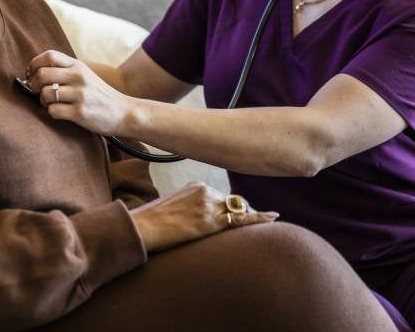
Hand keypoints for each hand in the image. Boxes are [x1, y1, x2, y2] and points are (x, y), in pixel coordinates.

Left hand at [27, 50, 130, 135]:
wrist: (124, 112)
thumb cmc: (99, 95)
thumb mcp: (85, 75)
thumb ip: (65, 70)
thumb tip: (35, 72)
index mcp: (78, 65)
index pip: (49, 55)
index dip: (34, 64)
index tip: (32, 74)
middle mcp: (79, 77)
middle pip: (42, 74)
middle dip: (34, 84)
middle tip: (38, 91)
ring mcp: (80, 95)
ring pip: (45, 94)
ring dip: (43, 101)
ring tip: (51, 103)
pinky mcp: (80, 112)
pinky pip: (53, 111)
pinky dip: (52, 113)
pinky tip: (60, 113)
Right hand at [130, 182, 279, 252]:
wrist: (141, 229)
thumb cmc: (150, 223)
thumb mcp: (170, 208)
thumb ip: (186, 208)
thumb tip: (189, 220)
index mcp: (195, 185)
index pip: (220, 195)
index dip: (231, 205)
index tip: (238, 209)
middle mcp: (205, 191)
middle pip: (232, 201)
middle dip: (242, 211)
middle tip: (259, 218)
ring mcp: (209, 205)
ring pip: (239, 209)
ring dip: (252, 216)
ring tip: (267, 219)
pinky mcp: (211, 221)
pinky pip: (242, 219)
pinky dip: (259, 217)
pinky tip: (273, 217)